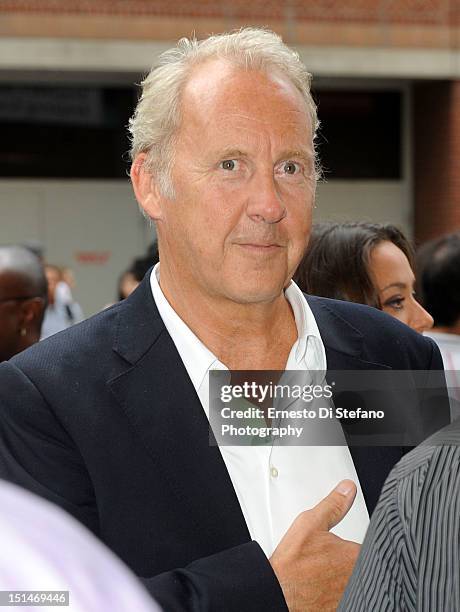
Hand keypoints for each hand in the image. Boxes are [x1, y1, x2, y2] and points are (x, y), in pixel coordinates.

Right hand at [269, 480, 360, 610]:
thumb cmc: (293, 563)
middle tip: (328, 559)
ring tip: (323, 574)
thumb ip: (333, 505)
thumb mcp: (311, 523)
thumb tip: (347, 489)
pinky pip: (348, 598)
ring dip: (344, 577)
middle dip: (349, 561)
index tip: (344, 546)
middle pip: (364, 566)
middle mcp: (358, 578)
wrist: (278, 593)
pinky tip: (322, 588)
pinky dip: (336, 592)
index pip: (370, 546)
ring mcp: (351, 596)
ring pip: (354, 582)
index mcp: (355, 555)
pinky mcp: (340, 608)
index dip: (355, 544)